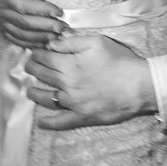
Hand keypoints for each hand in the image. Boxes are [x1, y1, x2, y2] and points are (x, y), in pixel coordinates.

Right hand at [0, 0, 65, 45]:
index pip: (23, 6)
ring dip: (40, 37)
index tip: (58, 11)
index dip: (41, 10)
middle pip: (25, 23)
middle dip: (46, 27)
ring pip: (21, 34)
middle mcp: (1, 12)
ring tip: (58, 37)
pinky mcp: (2, 27)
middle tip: (63, 27)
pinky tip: (44, 44)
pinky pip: (16, 39)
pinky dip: (30, 44)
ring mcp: (1, 21)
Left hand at [25, 33, 156, 129]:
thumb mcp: (96, 42)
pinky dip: (50, 123)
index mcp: (70, 64)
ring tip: (29, 90)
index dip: (36, 54)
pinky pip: (62, 122)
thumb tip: (53, 43)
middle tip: (28, 67)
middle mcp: (67, 84)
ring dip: (35, 94)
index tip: (33, 52)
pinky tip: (41, 122)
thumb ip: (72, 42)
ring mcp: (73, 103)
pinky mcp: (82, 117)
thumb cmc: (120, 60)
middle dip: (33, 69)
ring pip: (47, 98)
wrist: (137, 85)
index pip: (45, 58)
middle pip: (43, 76)